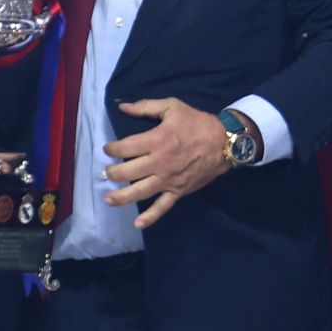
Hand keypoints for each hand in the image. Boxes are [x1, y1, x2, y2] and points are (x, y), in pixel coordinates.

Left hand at [104, 98, 232, 227]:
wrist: (224, 142)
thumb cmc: (196, 122)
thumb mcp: (172, 106)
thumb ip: (145, 107)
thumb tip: (122, 107)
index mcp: (157, 139)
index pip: (126, 147)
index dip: (112, 149)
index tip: (107, 149)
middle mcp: (160, 162)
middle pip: (129, 172)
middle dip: (113, 173)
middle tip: (107, 172)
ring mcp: (169, 180)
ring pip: (140, 191)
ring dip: (122, 197)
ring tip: (108, 199)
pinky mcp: (178, 191)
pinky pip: (163, 207)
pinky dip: (150, 217)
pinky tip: (138, 224)